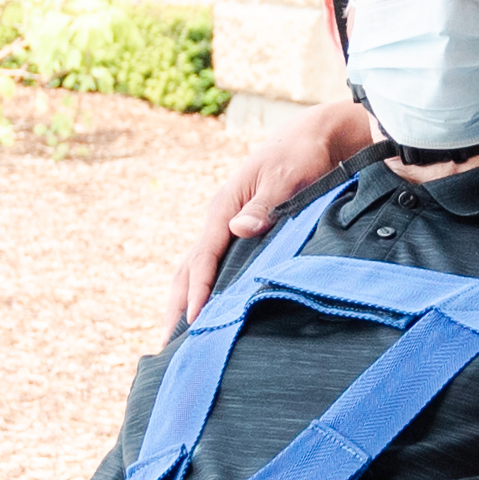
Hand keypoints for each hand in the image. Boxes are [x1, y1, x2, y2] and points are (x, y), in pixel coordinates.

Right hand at [174, 102, 373, 323]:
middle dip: (177, 304)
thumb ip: (264, 206)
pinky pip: (213, 264)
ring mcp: (226, 225)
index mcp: (224, 207)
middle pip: (189, 267)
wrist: (311, 137)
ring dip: (184, 300)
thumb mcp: (286, 178)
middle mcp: (219, 218)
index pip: (204, 256)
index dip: (198, 290)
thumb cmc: (300, 156)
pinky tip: (206, 310)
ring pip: (196, 268)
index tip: (194, 320)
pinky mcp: (238, 230)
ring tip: (177, 335)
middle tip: (167, 342)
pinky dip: (204, 289)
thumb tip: (238, 229)